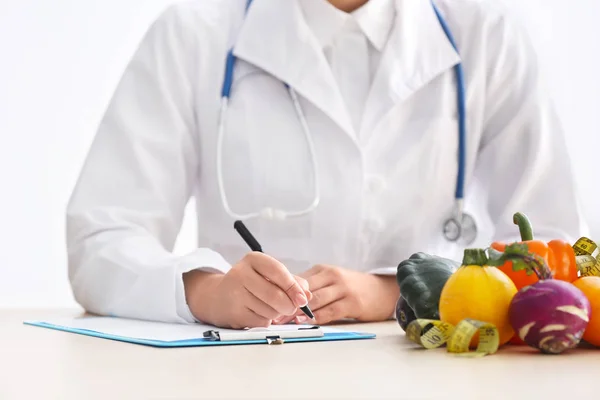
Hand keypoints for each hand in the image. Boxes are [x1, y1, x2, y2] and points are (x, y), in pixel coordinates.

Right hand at [183, 252, 311, 328]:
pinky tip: (258, 313)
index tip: (303, 298)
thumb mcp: (268, 275)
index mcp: (253, 259)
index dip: (294, 287)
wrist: (218, 296)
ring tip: (269, 307)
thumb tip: (307, 294)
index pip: (278, 271)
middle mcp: (241, 274)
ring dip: (277, 313)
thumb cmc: (250, 284)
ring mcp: (235, 294)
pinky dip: (266, 320)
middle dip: (289, 305)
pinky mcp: (234, 313)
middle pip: (275, 295)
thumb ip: (291, 281)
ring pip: (270, 310)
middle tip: (291, 307)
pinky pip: (262, 321)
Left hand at [274, 265, 398, 324]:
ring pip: (315, 300)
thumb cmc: (353, 287)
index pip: (298, 279)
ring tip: (284, 320)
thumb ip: (312, 287)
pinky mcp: (352, 302)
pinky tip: (305, 322)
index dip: (282, 292)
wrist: (383, 290)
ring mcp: (343, 288)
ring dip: (298, 311)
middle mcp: (332, 276)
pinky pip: (330, 311)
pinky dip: (316, 317)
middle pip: (304, 289)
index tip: (268, 302)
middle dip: (287, 303)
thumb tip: (284, 297)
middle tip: (272, 315)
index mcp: (323, 270)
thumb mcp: (332, 281)